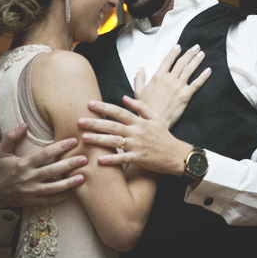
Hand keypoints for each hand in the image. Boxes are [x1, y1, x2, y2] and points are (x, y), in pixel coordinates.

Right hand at [0, 124, 87, 209]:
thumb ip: (11, 137)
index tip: (74, 141)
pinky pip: (50, 200)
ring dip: (69, 183)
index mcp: (22, 164)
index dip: (60, 147)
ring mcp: (30, 191)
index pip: (44, 154)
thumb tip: (24, 124)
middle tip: (84, 158)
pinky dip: (63, 197)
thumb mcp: (0, 151)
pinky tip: (76, 193)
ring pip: (53, 188)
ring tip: (83, 177)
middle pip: (51, 171)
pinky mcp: (32, 201)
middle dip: (69, 164)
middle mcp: (27, 178)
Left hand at [79, 98, 193, 175]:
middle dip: (95, 122)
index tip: (90, 104)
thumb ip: (140, 107)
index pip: (119, 111)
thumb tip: (124, 98)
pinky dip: (111, 159)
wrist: (177, 155)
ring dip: (99, 139)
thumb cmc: (165, 137)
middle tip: (79, 120)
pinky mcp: (139, 158)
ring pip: (115, 141)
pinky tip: (99, 160)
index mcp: (140, 122)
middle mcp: (137, 132)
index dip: (104, 107)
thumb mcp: (156, 118)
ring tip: (84, 137)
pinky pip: (123, 159)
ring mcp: (137, 145)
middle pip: (113, 125)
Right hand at [134, 44, 211, 128]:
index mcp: (158, 77)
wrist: (154, 121)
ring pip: (189, 70)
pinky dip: (203, 76)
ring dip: (196, 60)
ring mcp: (178, 87)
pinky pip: (196, 84)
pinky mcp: (185, 95)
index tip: (178, 46)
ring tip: (202, 54)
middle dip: (189, 53)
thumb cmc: (145, 108)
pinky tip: (208, 70)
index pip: (167, 60)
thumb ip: (139, 79)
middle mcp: (169, 79)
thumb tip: (140, 68)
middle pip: (181, 62)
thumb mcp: (138, 92)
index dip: (173, 52)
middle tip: (196, 47)